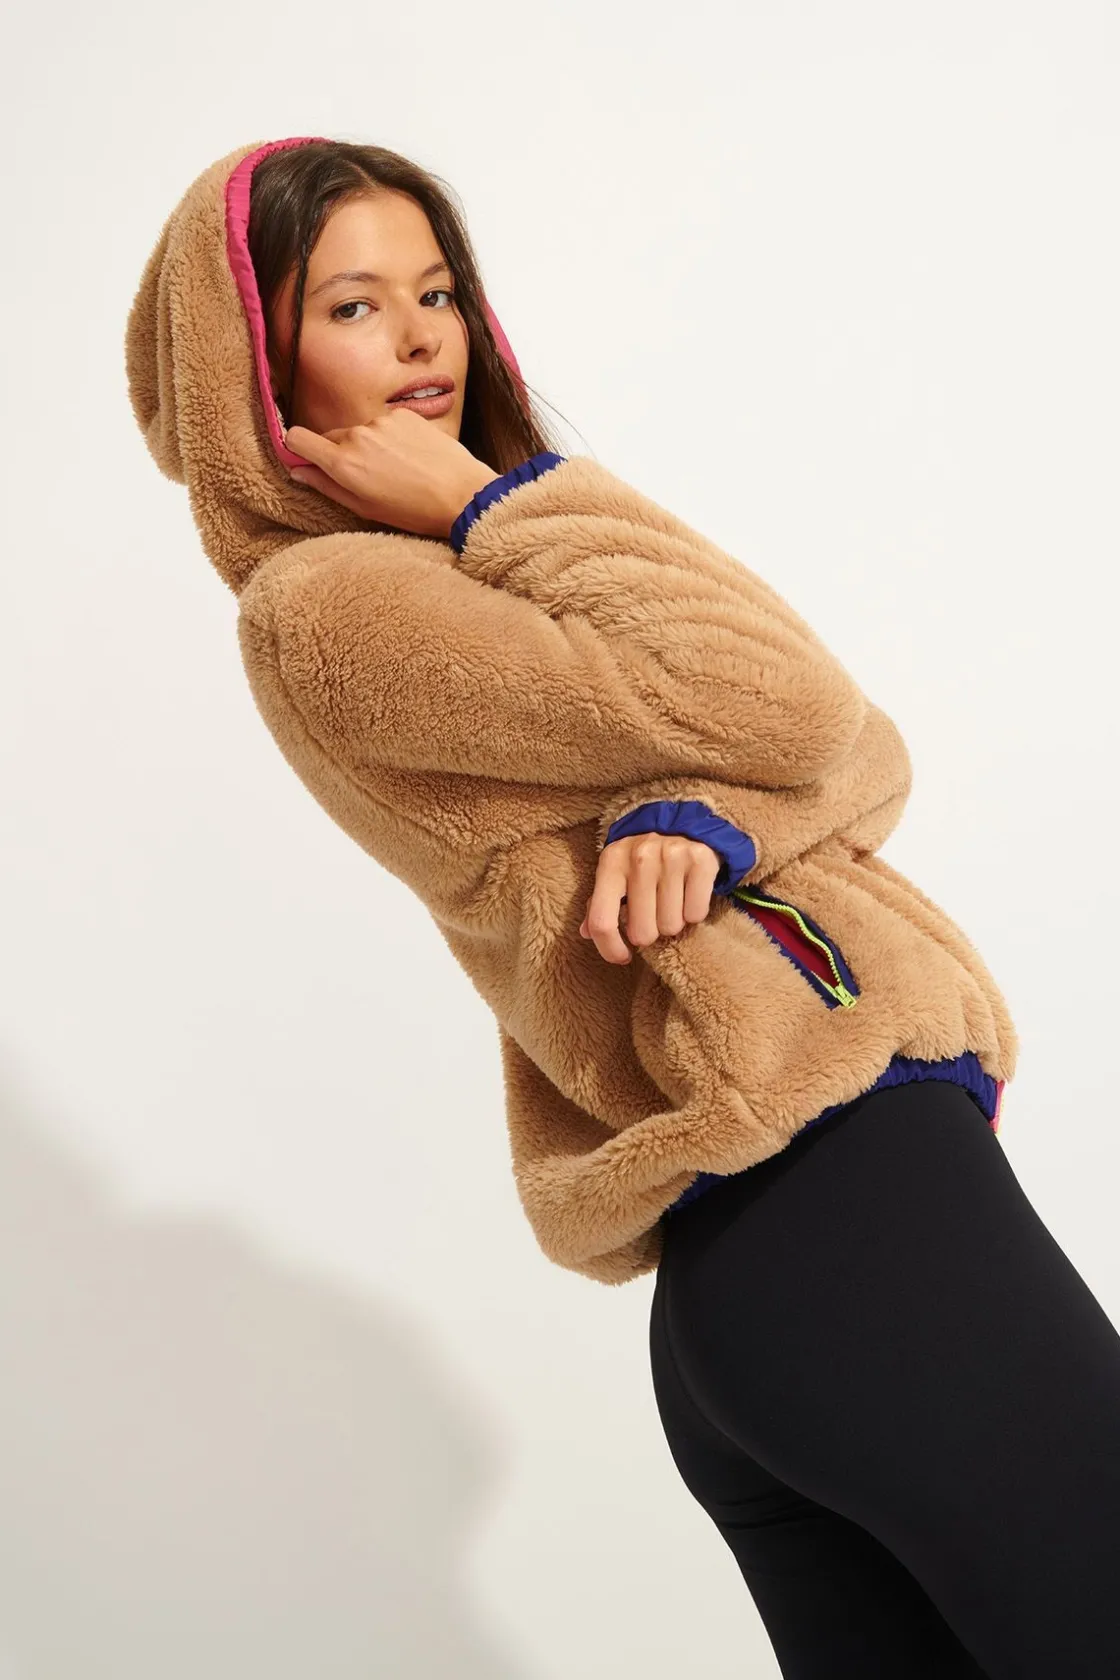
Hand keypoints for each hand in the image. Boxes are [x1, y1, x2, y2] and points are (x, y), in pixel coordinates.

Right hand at [285, 406, 499, 539]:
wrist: (463, 494)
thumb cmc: (414, 511)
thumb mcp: (365, 508)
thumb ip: (327, 486)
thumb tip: (299, 471)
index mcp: (343, 463)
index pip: (297, 438)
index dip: (298, 449)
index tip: (309, 461)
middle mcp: (357, 435)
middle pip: (330, 437)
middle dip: (338, 454)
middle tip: (366, 477)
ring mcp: (381, 421)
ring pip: (359, 431)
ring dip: (368, 446)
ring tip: (396, 470)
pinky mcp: (403, 414)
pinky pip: (384, 424)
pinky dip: (390, 437)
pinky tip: (410, 456)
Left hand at [579, 833, 721, 963]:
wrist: (683, 823)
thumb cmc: (643, 859)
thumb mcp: (615, 873)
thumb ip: (599, 903)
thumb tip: (586, 933)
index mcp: (611, 862)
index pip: (602, 921)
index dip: (610, 949)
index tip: (623, 957)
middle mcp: (639, 857)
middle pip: (642, 932)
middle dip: (649, 932)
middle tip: (653, 916)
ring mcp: (671, 857)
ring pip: (671, 926)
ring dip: (673, 922)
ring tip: (672, 902)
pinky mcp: (700, 860)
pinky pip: (696, 914)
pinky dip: (694, 913)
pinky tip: (688, 896)